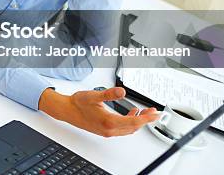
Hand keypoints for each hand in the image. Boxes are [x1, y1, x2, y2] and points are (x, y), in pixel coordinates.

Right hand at [39, 87, 159, 136]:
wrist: (67, 110)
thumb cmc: (78, 104)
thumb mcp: (94, 95)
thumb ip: (109, 94)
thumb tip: (122, 92)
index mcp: (108, 122)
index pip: (134, 122)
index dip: (147, 118)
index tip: (156, 114)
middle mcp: (109, 129)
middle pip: (134, 127)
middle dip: (145, 120)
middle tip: (154, 112)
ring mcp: (107, 131)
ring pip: (129, 129)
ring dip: (138, 122)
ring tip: (144, 113)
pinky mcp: (105, 130)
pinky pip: (122, 129)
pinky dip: (130, 123)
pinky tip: (130, 114)